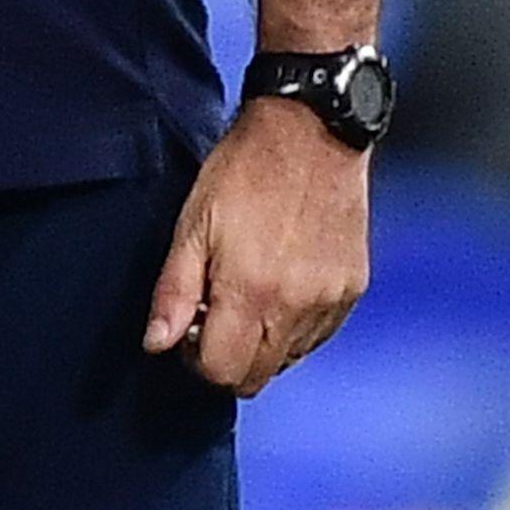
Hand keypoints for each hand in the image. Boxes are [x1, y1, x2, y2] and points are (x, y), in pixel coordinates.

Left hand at [143, 97, 371, 394]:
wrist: (313, 133)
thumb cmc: (245, 170)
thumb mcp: (194, 223)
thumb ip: (175, 290)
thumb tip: (157, 343)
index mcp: (252, 292)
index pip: (222, 372)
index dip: (195, 358)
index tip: (191, 327)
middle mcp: (296, 307)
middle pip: (257, 377)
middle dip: (228, 358)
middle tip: (215, 312)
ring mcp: (329, 302)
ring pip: (288, 359)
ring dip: (262, 342)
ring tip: (248, 290)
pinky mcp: (352, 290)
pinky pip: (317, 335)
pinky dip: (293, 325)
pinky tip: (280, 284)